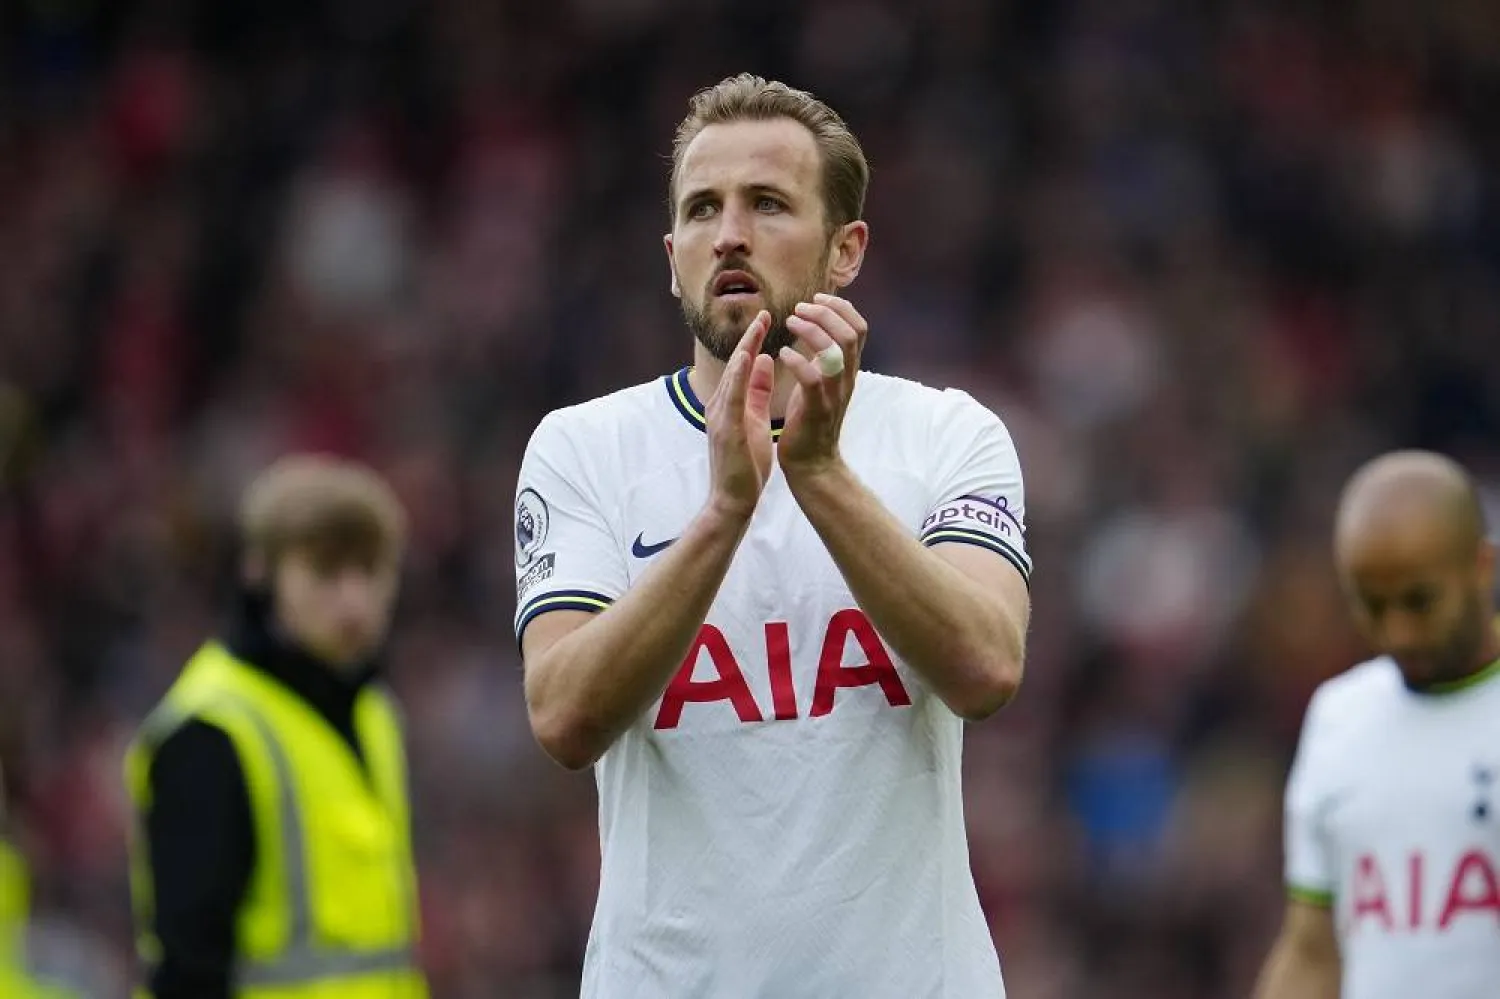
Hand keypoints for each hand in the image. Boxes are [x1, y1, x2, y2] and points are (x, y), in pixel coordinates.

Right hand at [705, 310, 775, 520]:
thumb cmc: (745, 464)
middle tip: (765, 314)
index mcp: (729, 403)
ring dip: (744, 350)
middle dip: (750, 339)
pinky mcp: (725, 430)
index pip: (742, 366)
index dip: (754, 342)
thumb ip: (757, 391)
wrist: (733, 499)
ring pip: (731, 377)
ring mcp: (719, 417)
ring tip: (757, 328)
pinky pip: (731, 398)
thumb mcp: (754, 419)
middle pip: (735, 366)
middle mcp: (719, 405)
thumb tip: (764, 360)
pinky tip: (746, 359)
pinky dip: (737, 376)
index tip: (769, 319)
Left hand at [776, 293, 865, 478]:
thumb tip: (818, 328)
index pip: (859, 328)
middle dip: (825, 313)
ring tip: (790, 322)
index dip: (840, 307)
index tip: (817, 299)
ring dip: (811, 330)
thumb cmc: (810, 421)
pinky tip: (782, 354)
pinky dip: (797, 360)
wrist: (812, 463)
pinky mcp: (817, 410)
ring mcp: (834, 395)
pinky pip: (812, 379)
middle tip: (800, 308)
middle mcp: (846, 380)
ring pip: (835, 352)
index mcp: (848, 371)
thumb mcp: (821, 383)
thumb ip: (824, 358)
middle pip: (850, 334)